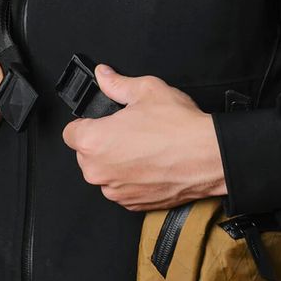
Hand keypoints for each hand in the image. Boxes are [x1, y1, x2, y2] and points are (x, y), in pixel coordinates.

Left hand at [61, 64, 227, 211]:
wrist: (210, 157)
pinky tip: (151, 164)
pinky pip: (122, 188)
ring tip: (144, 147)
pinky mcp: (132, 204)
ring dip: (117, 163)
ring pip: (105, 173)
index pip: (70, 133)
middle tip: (129, 131)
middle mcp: (98, 171)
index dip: (86, 124)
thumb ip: (117, 84)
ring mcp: (115, 191)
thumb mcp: (147, 90)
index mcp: (93, 142)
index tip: (101, 122)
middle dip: (103, 143)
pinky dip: (132, 179)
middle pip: (86, 155)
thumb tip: (103, 75)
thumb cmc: (180, 128)